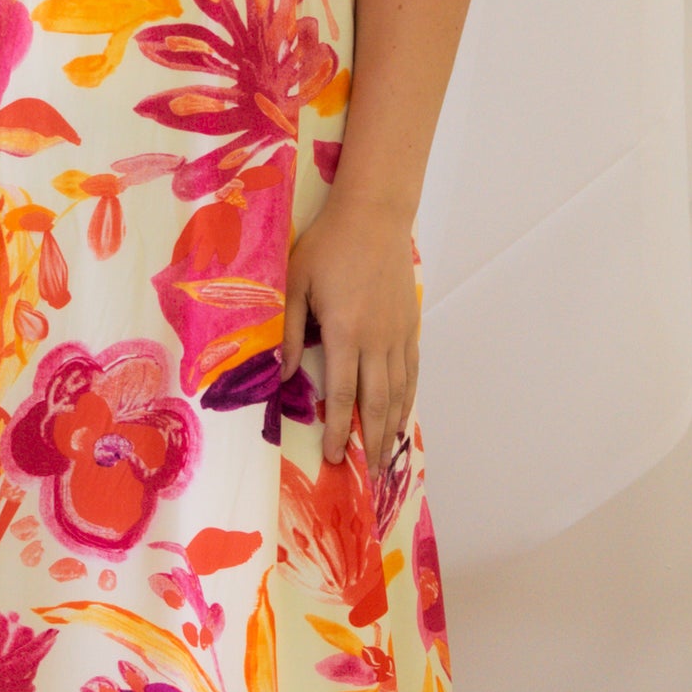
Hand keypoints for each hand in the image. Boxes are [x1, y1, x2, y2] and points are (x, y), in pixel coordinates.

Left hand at [283, 197, 419, 467]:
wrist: (375, 215)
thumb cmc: (328, 245)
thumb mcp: (296, 283)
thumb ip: (288, 331)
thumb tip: (281, 376)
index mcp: (346, 332)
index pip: (342, 394)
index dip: (338, 430)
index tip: (333, 458)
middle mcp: (378, 340)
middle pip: (377, 403)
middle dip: (370, 442)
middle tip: (366, 476)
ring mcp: (399, 334)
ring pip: (399, 392)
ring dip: (392, 429)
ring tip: (385, 459)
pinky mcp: (411, 325)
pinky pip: (411, 372)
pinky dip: (408, 400)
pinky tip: (403, 418)